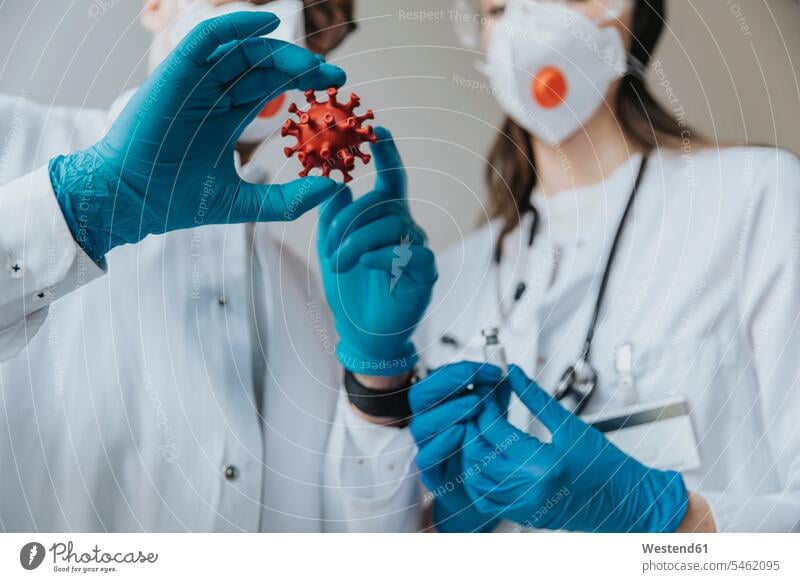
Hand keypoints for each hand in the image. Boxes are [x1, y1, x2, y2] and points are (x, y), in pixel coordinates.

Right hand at [49, 12, 344, 262]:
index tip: (337, 88)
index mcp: (228, 116)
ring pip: (241, 49)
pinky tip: (267, 23)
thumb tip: (334, 188)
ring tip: (312, 65)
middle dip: (302, 67)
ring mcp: (195, 81)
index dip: (304, 81)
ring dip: (280, 51)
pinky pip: (206, 37)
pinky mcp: (175, 73)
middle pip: (264, 66)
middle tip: (335, 77)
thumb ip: (289, 200)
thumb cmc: (177, 201)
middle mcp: (214, 93)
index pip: (273, 85)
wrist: (132, 202)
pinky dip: (234, 25)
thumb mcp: (245, 203)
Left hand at [317, 127, 436, 375]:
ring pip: (392, 225)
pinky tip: (364, 265)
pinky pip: (407, 253)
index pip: (392, 178)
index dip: (387, 153)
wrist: (360, 334)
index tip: (377, 128)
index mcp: (386, 218)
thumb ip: (334, 217)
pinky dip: (380, 256)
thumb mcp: (332, 248)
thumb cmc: (349, 290)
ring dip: (358, 241)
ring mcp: (417, 251)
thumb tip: (334, 183)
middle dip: (350, 220)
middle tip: (329, 246)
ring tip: (340, 262)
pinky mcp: (424, 274)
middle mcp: (406, 229)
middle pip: (384, 202)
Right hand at [409, 361, 509, 531]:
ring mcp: (428, 449)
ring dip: (448, 410)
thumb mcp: (494, 419)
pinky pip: (427, 457)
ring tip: (475, 404)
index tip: (493, 371)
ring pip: (422, 425)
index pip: (438, 378)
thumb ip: (496, 397)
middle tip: (479, 380)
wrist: (482, 497)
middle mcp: (429, 424)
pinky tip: (461, 432)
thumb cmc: (484, 453)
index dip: (463, 370)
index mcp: (440, 406)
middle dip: (450, 382)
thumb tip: (508, 371)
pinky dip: (442, 443)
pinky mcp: (432, 474)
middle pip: (421, 395)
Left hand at [461, 365, 688, 531]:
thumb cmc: (607, 465)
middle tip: (480, 408)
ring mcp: (523, 507)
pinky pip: (485, 500)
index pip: (494, 431)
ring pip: (476, 478)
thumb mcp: (570, 425)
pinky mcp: (523, 516)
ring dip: (471, 452)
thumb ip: (535, 398)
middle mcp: (528, 490)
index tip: (487, 392)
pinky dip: (477, 479)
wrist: (628, 503)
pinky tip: (484, 459)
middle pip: (478, 453)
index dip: (486, 407)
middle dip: (473, 426)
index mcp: (542, 465)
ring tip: (480, 430)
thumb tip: (512, 374)